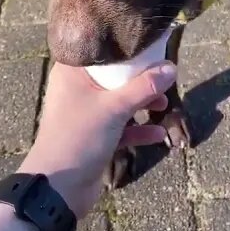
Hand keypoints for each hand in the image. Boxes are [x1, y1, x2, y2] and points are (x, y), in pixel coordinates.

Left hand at [17, 60, 176, 216]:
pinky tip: (157, 134)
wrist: (58, 188)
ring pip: (118, 101)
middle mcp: (76, 89)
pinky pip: (119, 127)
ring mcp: (84, 114)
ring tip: (163, 104)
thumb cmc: (79, 137)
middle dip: (139, 78)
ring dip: (141, 103)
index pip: (98, 48)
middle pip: (113, 76)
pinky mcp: (93, 137)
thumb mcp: (114, 108)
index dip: (123, 46)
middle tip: (163, 75)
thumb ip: (144, 87)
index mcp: (71, 73)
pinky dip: (137, 129)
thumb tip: (171, 68)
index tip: (147, 43)